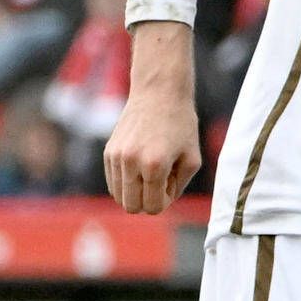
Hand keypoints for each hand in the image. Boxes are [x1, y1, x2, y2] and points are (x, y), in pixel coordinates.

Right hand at [103, 66, 202, 213]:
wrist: (159, 93)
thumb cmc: (181, 125)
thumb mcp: (192, 159)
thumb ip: (178, 187)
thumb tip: (158, 203)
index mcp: (154, 166)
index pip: (152, 207)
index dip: (164, 202)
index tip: (171, 183)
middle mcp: (130, 162)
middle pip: (131, 207)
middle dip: (148, 201)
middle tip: (162, 181)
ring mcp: (116, 157)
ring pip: (119, 196)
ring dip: (136, 191)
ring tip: (151, 171)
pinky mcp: (108, 152)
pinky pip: (113, 182)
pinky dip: (126, 182)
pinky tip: (141, 165)